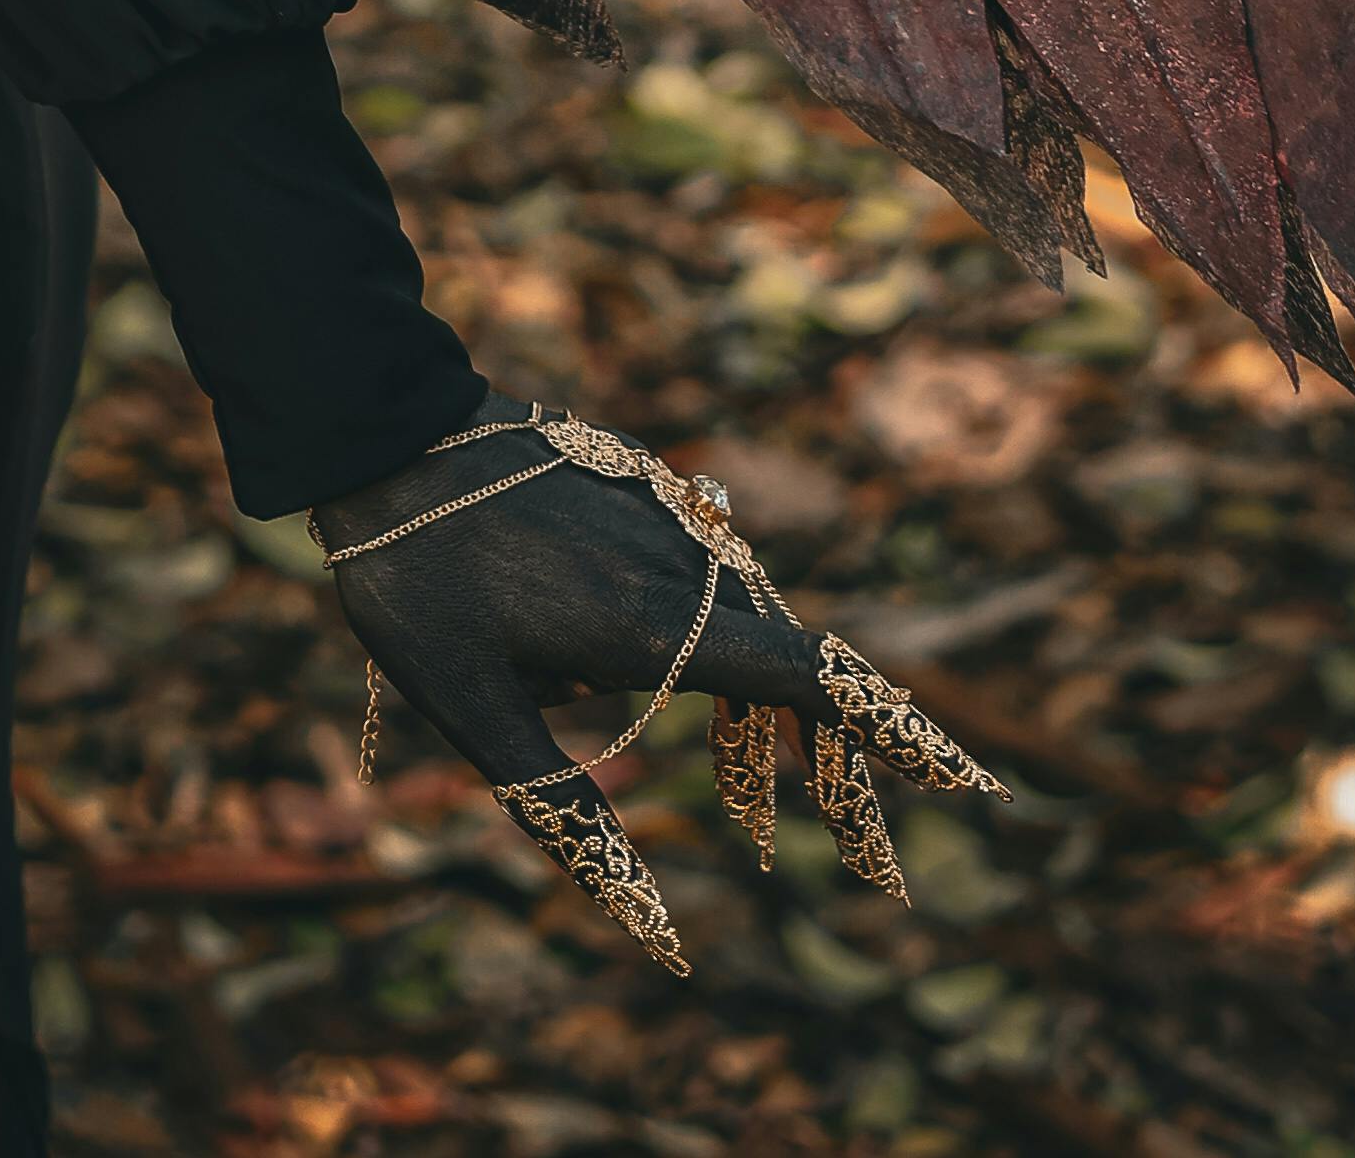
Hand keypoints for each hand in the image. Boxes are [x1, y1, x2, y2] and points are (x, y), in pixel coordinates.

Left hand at [310, 404, 1001, 969]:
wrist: (380, 427)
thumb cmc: (417, 582)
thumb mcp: (474, 715)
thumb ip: (563, 809)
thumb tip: (650, 927)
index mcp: (657, 621)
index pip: (811, 682)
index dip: (895, 733)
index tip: (974, 776)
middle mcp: (679, 566)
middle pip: (795, 671)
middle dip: (840, 771)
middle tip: (866, 860)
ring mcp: (661, 523)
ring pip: (748, 631)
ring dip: (770, 724)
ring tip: (764, 813)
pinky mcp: (636, 499)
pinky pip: (703, 588)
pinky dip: (722, 660)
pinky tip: (670, 708)